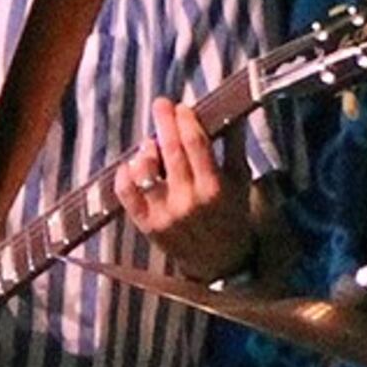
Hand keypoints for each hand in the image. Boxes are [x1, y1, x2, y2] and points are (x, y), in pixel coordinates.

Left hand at [116, 96, 252, 282]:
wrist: (221, 262)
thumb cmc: (232, 216)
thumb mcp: (241, 182)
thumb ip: (235, 147)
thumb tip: (230, 112)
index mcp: (214, 187)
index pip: (196, 143)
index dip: (185, 120)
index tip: (181, 107)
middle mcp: (188, 200)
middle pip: (170, 150)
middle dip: (164, 122)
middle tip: (160, 104)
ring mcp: (164, 213)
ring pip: (146, 170)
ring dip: (146, 150)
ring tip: (150, 144)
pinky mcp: (147, 225)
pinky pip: (127, 194)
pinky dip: (124, 175)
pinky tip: (130, 165)